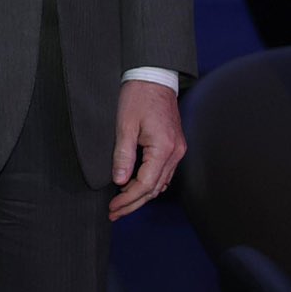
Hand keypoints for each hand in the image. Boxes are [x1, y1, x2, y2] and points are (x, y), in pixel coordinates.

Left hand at [109, 79, 184, 220]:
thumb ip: (123, 154)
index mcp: (164, 148)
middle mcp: (175, 153)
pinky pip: (163, 173)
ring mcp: (177, 150)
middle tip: (114, 213)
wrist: (154, 78)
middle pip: (155, 188)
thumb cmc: (137, 97)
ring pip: (161, 183)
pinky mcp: (174, 146)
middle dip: (133, 203)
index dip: (128, 199)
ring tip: (121, 205)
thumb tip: (120, 180)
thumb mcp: (124, 125)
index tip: (113, 207)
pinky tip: (135, 187)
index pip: (146, 184)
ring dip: (141, 196)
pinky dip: (150, 184)